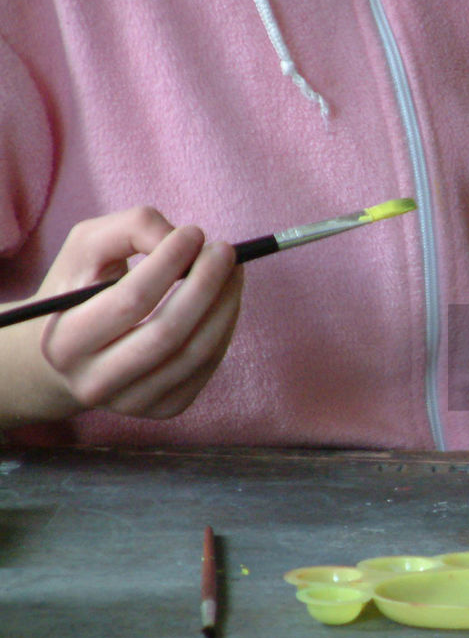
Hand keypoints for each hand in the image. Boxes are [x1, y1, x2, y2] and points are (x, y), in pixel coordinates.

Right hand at [1, 207, 242, 426]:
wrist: (66, 354)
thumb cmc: (79, 289)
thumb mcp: (86, 248)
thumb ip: (130, 230)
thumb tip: (185, 239)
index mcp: (65, 341)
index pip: (130, 300)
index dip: (169, 262)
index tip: (195, 233)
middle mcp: (95, 381)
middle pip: (168, 332)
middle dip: (206, 285)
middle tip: (225, 251)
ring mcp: (132, 402)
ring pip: (196, 352)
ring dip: (225, 305)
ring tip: (232, 271)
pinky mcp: (164, 408)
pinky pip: (208, 367)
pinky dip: (224, 328)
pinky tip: (225, 301)